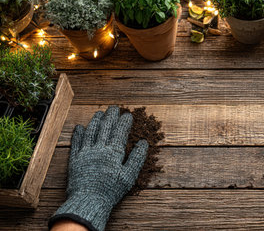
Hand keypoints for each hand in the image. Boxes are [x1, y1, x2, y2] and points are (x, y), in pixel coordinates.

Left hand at [49, 106, 147, 230]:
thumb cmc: (111, 190)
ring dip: (96, 121)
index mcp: (113, 151)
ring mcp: (86, 152)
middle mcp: (99, 148)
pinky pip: (76, 142)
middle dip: (111, 116)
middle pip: (106, 127)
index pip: (120, 131)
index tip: (128, 115)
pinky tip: (79, 127)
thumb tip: (143, 143)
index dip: (124, 122)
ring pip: (91, 131)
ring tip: (99, 113)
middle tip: (114, 108)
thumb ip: (136, 158)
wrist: (89, 200)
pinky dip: (78, 133)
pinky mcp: (75, 159)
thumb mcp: (129, 175)